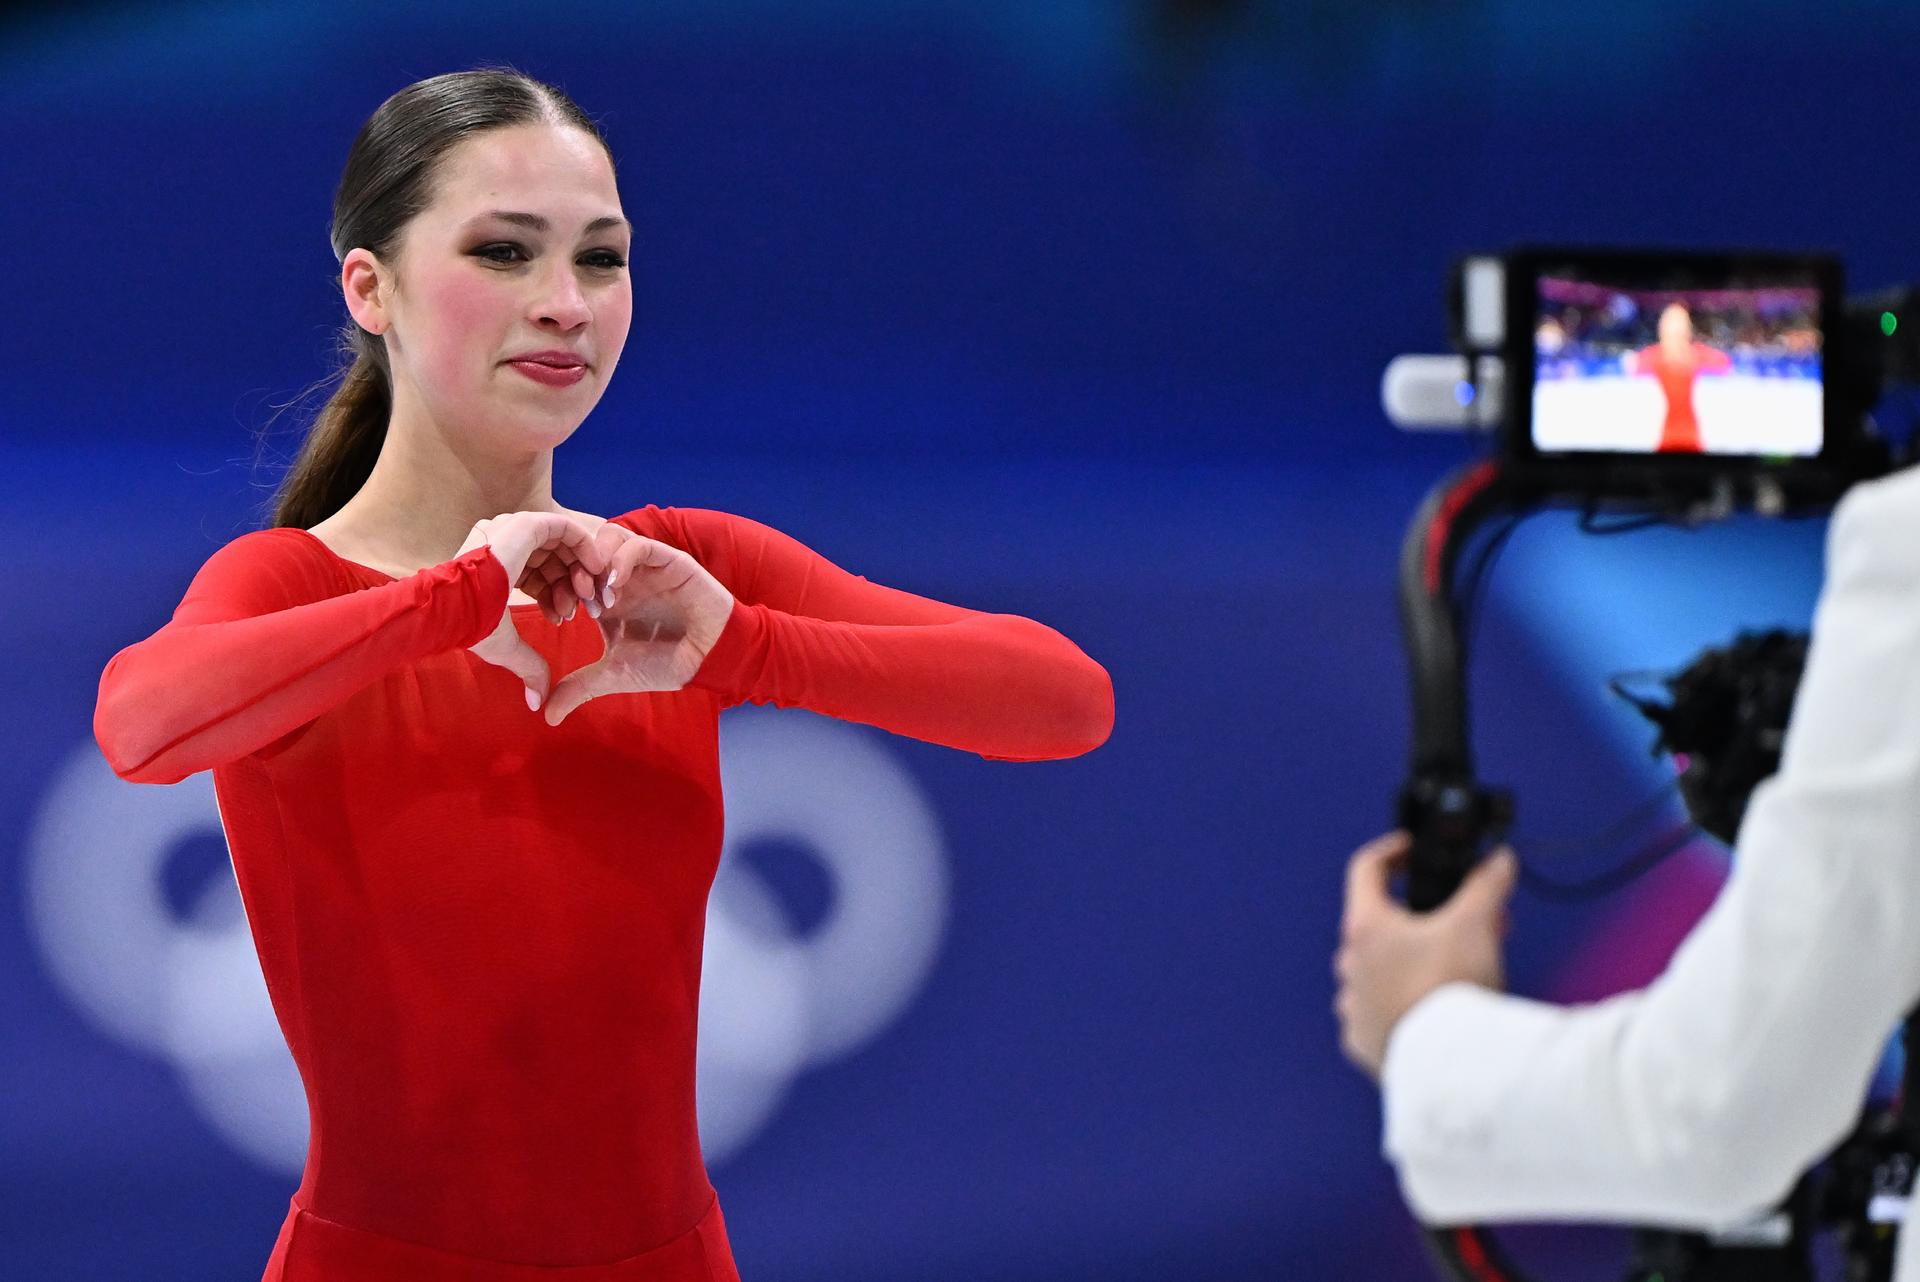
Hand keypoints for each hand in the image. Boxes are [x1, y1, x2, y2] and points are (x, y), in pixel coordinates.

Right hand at [460, 511, 610, 709]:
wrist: (455, 606)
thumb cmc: (469, 624)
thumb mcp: (504, 645)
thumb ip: (526, 664)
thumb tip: (536, 701)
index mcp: (493, 564)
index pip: (535, 573)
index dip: (556, 595)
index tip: (567, 618)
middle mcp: (501, 540)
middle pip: (551, 559)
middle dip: (571, 585)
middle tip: (586, 610)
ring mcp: (512, 528)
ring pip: (560, 544)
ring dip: (579, 571)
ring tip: (586, 599)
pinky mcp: (525, 524)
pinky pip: (565, 528)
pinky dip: (583, 548)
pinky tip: (592, 573)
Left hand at [542, 524, 734, 725]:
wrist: (709, 659)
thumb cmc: (667, 663)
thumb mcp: (614, 674)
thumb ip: (579, 688)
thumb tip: (547, 715)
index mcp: (606, 597)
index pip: (570, 574)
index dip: (559, 589)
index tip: (562, 616)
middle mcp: (623, 577)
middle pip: (585, 550)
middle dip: (573, 571)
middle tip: (577, 601)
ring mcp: (644, 567)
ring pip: (610, 537)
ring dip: (597, 561)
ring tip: (599, 593)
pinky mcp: (668, 560)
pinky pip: (639, 544)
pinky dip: (621, 559)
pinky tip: (615, 586)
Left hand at [1333, 830, 1516, 1079]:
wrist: (1450, 1064)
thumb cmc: (1453, 987)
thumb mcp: (1475, 925)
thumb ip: (1487, 885)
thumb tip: (1501, 860)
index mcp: (1366, 927)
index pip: (1366, 870)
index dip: (1390, 852)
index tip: (1411, 850)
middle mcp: (1349, 965)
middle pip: (1375, 924)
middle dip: (1418, 917)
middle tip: (1457, 919)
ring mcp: (1353, 1006)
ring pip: (1372, 972)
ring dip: (1404, 964)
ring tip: (1446, 968)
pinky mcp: (1362, 1042)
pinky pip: (1374, 1016)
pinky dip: (1397, 1007)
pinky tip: (1425, 1009)